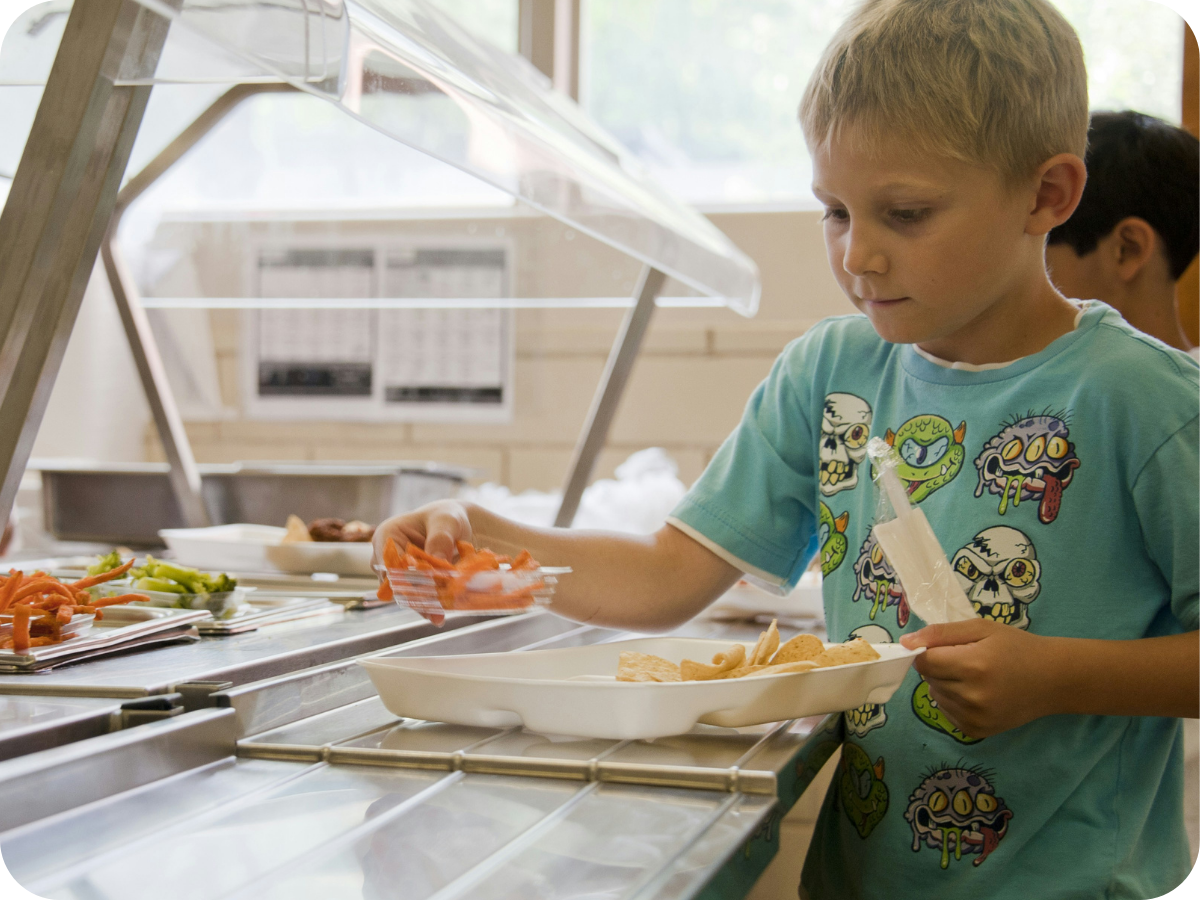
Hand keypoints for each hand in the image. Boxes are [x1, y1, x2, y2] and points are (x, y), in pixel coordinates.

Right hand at [371, 501, 473, 625]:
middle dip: (414, 595)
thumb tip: (437, 561)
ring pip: (402, 594)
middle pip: (394, 582)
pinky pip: (413, 599)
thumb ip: (440, 539)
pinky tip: (438, 616)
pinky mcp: (407, 585)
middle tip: (435, 610)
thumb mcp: (446, 522)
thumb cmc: (446, 518)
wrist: (454, 527)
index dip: (406, 575)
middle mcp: (384, 557)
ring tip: (438, 615)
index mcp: (387, 535)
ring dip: (421, 604)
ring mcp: (394, 573)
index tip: (427, 585)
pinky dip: (426, 606)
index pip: (390, 561)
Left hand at [900, 619, 1054, 738]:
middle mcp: (972, 696)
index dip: (928, 652)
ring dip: (945, 684)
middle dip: (939, 667)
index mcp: (972, 666)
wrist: (1054, 679)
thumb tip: (906, 642)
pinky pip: (947, 712)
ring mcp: (975, 718)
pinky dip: (954, 701)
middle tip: (967, 660)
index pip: (924, 662)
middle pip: (929, 679)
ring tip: (974, 677)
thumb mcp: (981, 628)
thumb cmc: (1017, 647)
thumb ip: (940, 633)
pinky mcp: (977, 731)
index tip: (945, 648)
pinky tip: (978, 693)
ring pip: (936, 696)